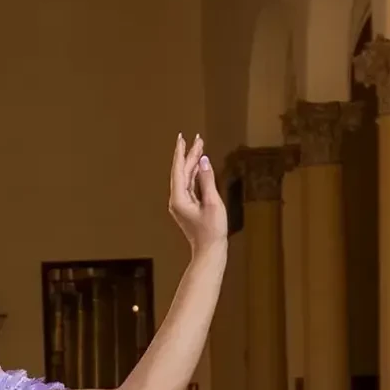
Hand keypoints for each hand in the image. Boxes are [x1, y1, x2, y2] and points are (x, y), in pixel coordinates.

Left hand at [168, 131, 226, 256]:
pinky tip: (200, 166)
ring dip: (192, 163)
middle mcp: (176, 200)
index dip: (181, 152)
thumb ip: (208, 180)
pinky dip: (195, 174)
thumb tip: (204, 161)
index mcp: (179, 198)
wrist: (209, 251)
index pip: (178, 169)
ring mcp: (181, 204)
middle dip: (189, 154)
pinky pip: (190, 186)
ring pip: (186, 178)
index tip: (183, 138)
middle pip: (182, 172)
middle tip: (197, 139)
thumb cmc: (212, 230)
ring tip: (199, 147)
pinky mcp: (187, 207)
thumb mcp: (212, 202)